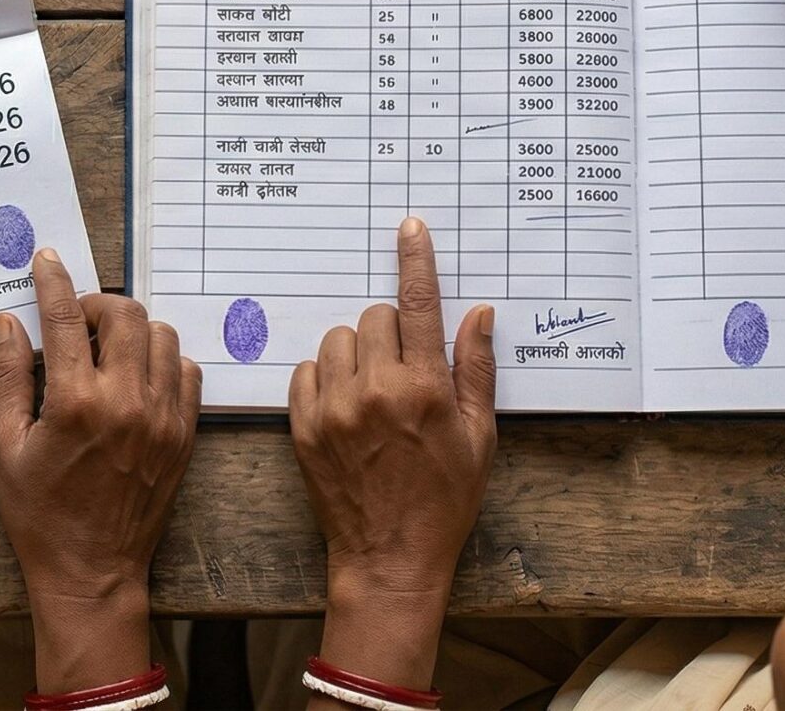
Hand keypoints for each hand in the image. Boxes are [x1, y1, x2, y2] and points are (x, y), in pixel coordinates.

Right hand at [0, 249, 199, 690]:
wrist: (91, 570)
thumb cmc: (39, 514)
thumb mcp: (4, 447)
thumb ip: (7, 379)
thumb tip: (8, 325)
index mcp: (75, 403)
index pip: (65, 318)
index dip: (54, 281)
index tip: (48, 259)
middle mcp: (126, 402)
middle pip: (124, 314)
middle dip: (96, 304)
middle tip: (75, 321)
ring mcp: (163, 417)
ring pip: (161, 335)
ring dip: (132, 329)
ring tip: (105, 350)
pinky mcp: (184, 433)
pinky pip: (186, 370)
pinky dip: (162, 360)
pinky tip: (136, 376)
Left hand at [292, 218, 494, 689]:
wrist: (391, 556)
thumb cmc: (445, 500)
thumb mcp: (479, 438)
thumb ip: (476, 370)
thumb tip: (478, 313)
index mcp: (425, 389)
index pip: (418, 305)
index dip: (415, 260)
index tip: (410, 228)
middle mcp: (376, 391)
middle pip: (375, 317)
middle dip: (391, 330)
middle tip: (403, 367)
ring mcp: (335, 408)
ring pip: (338, 339)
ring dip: (356, 351)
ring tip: (372, 389)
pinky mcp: (304, 426)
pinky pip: (307, 371)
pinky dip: (325, 377)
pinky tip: (345, 404)